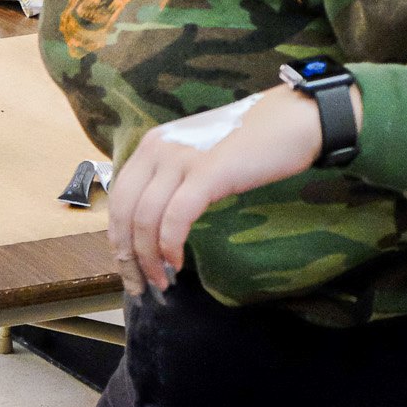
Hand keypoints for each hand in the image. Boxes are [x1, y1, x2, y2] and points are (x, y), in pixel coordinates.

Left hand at [107, 85, 345, 296]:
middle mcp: (157, 149)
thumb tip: (154, 225)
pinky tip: (176, 263)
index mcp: (151, 145)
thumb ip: (172, 179)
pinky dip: (170, 245)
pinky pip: (175, 217)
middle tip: (139, 285)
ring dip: (148, 257)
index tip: (127, 266)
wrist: (288, 121)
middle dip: (127, 255)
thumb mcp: (196, 155)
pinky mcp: (206, 173)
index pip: (119, 197)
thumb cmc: (246, 144)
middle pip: (124, 211)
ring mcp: (180, 159)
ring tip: (160, 281)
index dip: (117, 237)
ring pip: (145, 218)